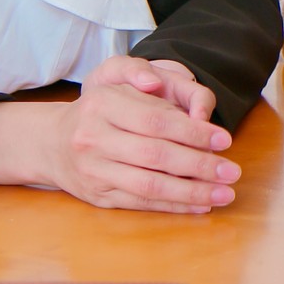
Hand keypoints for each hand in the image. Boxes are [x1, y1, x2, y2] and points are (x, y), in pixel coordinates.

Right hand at [0, 57, 240, 213]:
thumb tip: (170, 91)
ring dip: (191, 192)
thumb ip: (146, 79)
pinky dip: (173, 205)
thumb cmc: (99, 108)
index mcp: (103, 104)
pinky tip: (199, 204)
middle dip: (200, 166)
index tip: (225, 141)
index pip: (157, 120)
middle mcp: (94, 138)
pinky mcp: (97, 195)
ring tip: (223, 194)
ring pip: (149, 184)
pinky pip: (141, 203)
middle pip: (156, 155)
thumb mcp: (116, 80)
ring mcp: (93, 170)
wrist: (51, 141)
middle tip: (232, 172)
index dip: (194, 132)